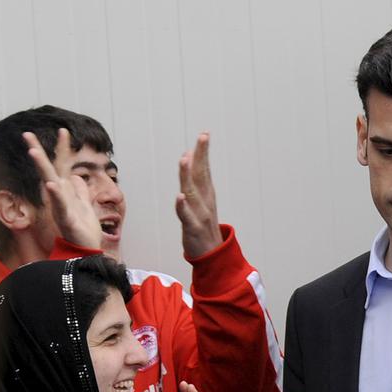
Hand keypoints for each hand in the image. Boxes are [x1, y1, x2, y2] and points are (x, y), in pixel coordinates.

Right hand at [23, 129, 102, 250]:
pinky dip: (56, 194)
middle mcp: (60, 194)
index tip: (63, 130)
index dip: (63, 148)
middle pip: (49, 168)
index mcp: (66, 189)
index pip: (62, 164)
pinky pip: (59, 204)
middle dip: (38, 151)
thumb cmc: (83, 227)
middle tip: (26, 134)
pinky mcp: (65, 218)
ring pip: (49, 182)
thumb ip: (79, 190)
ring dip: (42, 167)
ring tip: (33, 152)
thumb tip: (75, 176)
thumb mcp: (84, 203)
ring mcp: (61, 204)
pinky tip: (51, 184)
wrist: (85, 248)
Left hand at [176, 132, 222, 258]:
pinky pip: (187, 216)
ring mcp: (200, 215)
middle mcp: (205, 202)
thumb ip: (194, 182)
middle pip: (202, 176)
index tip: (204, 135)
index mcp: (207, 196)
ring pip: (193, 192)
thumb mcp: (200, 203)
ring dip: (188, 176)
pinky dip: (183, 206)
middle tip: (203, 138)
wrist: (212, 256)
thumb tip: (188, 160)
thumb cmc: (202, 228)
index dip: (204, 153)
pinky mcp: (192, 229)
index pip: (205, 170)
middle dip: (202, 156)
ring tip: (185, 160)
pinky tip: (179, 197)